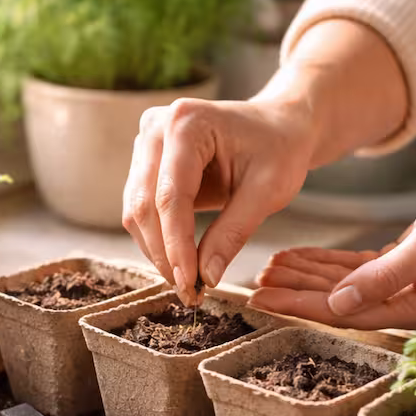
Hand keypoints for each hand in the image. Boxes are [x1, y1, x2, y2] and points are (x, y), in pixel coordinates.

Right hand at [122, 97, 313, 304]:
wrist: (278, 126)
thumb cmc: (279, 149)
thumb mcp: (268, 191)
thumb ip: (234, 232)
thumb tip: (206, 277)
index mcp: (187, 123)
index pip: (170, 196)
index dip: (176, 245)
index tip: (190, 284)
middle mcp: (156, 127)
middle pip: (143, 205)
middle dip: (164, 254)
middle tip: (189, 292)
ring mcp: (146, 143)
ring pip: (135, 212)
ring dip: (157, 251)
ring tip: (187, 282)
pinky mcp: (145, 163)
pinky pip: (141, 210)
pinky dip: (158, 240)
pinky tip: (181, 261)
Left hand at [250, 171, 415, 328]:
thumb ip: (384, 276)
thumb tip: (339, 304)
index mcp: (413, 307)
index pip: (340, 311)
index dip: (296, 305)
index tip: (259, 299)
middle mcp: (406, 303)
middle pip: (335, 302)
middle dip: (292, 293)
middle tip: (250, 284)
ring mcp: (406, 285)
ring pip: (342, 285)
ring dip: (305, 277)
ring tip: (267, 268)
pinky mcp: (406, 264)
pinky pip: (357, 269)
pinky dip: (327, 263)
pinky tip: (299, 256)